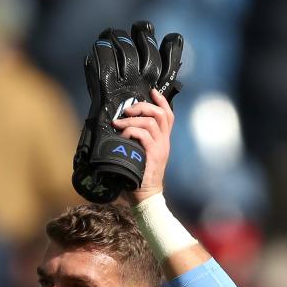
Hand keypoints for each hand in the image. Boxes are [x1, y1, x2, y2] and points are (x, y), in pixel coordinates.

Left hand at [115, 87, 172, 203]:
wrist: (146, 196)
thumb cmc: (139, 175)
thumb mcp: (142, 154)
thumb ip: (139, 141)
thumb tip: (124, 126)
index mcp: (163, 141)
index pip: (168, 115)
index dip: (161, 101)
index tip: (152, 91)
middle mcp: (164, 142)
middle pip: (159, 114)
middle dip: (142, 107)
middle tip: (127, 110)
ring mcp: (160, 148)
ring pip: (150, 122)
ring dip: (132, 119)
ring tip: (119, 124)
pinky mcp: (153, 155)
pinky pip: (143, 135)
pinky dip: (131, 131)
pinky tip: (123, 135)